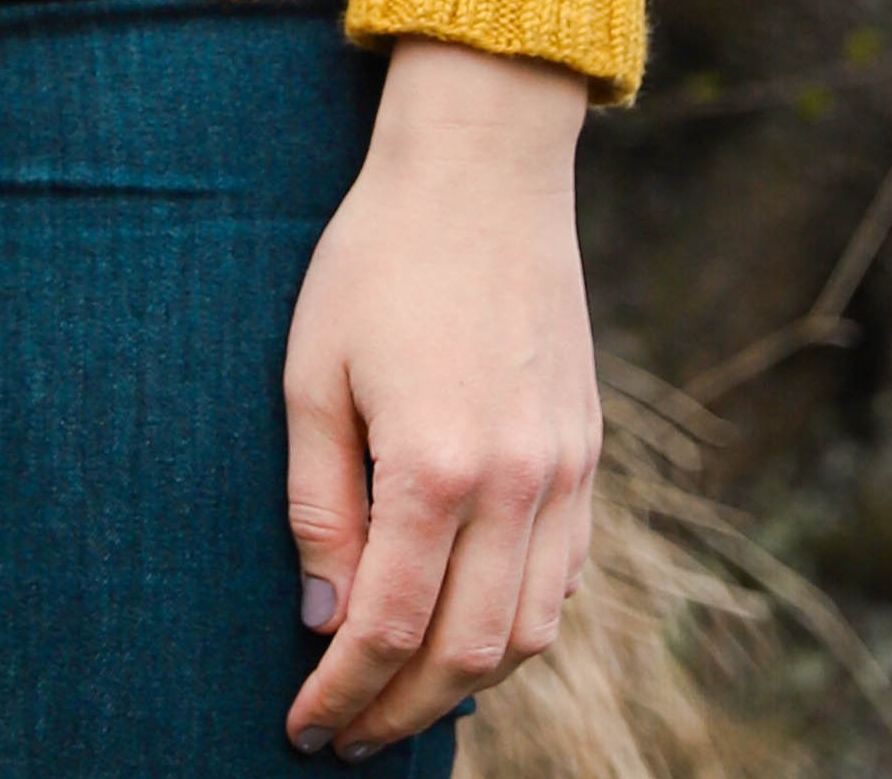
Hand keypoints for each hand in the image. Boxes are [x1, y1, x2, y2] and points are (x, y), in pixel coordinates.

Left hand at [280, 36, 600, 757]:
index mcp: (437, 464)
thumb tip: (322, 620)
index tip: (304, 727)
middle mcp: (517, 483)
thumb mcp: (313, 370)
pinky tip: (466, 626)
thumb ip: (317, 502)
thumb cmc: (378, 257)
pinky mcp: (587, 452)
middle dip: (399, 710)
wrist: (482, 170)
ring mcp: (564, 472)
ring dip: (463, 683)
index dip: (344, 691)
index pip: (388, 627)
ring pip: (527, 633)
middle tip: (347, 734)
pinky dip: (516, 625)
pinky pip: (562, 578)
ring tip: (401, 695)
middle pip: (464, 654)